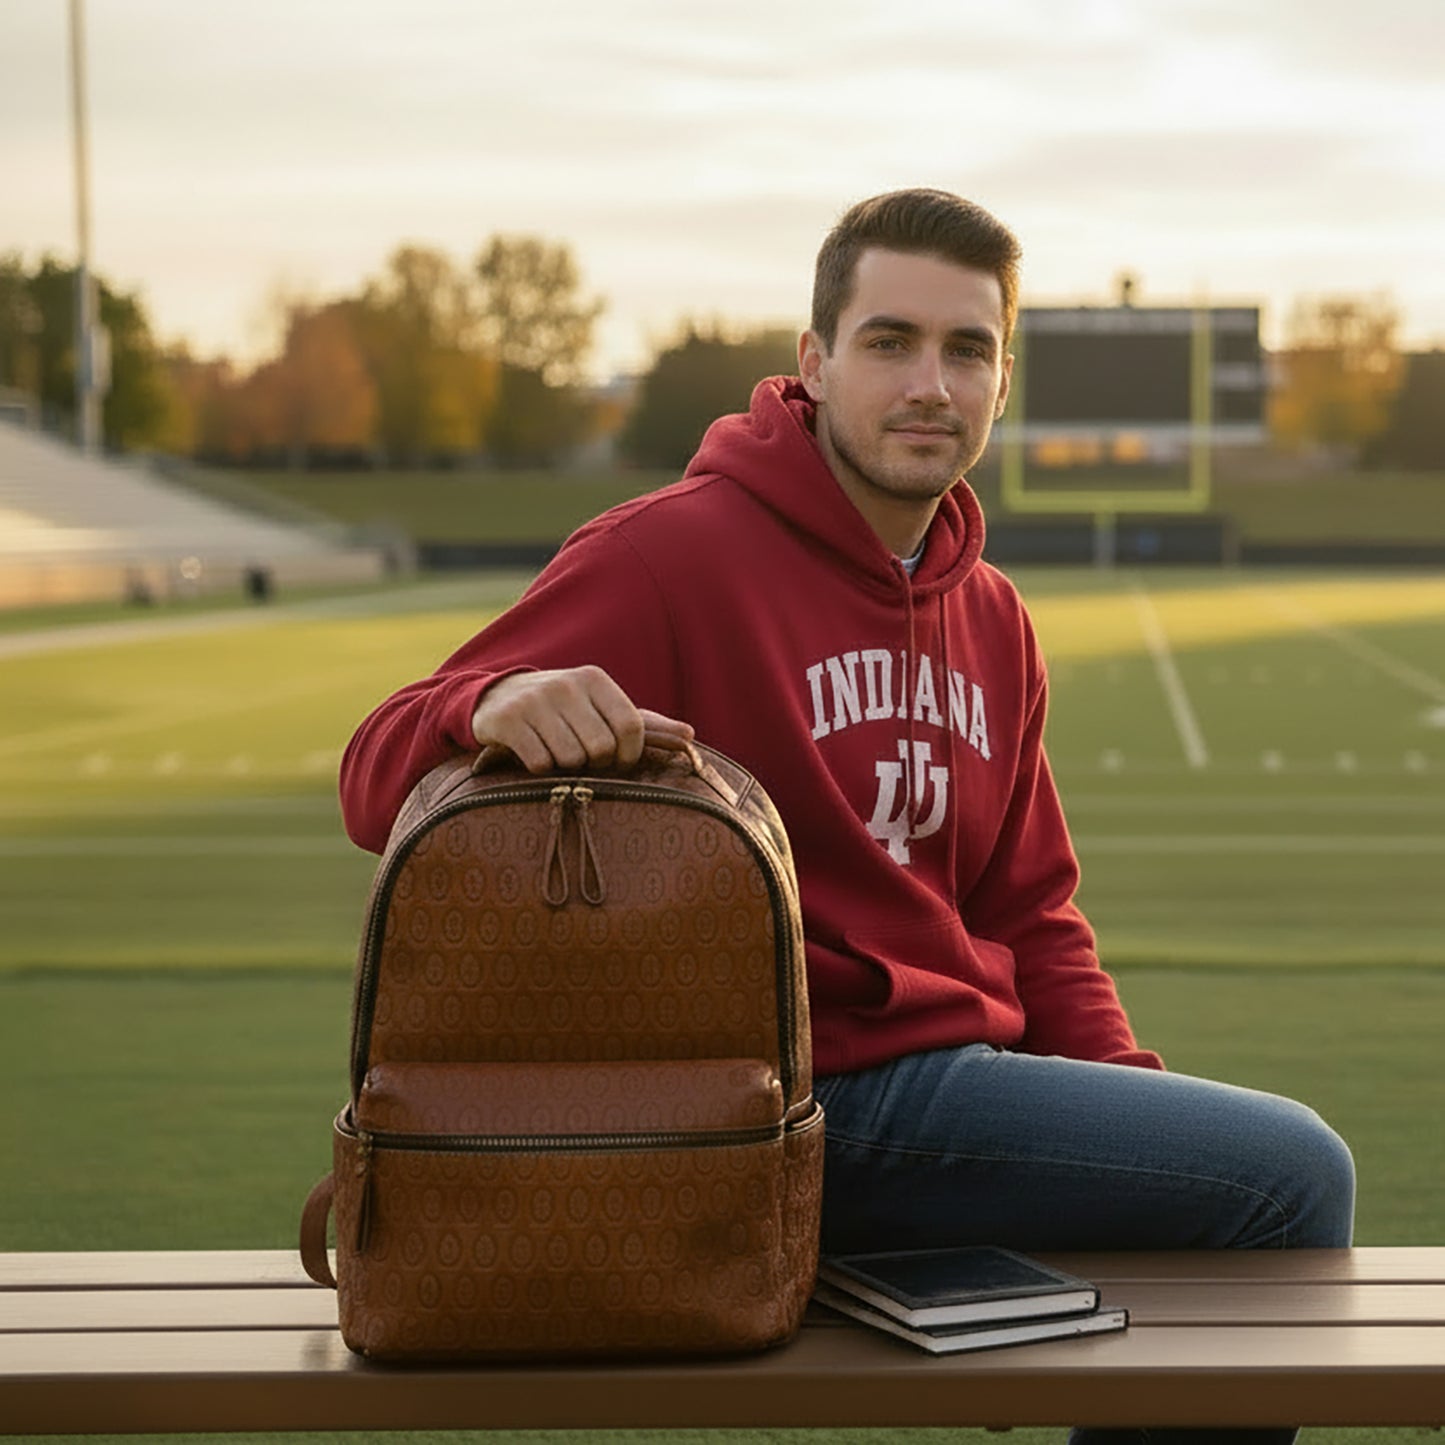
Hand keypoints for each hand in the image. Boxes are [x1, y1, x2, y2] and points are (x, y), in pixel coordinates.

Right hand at [471, 666, 694, 774]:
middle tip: (580, 757)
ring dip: (565, 767)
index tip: (618, 762)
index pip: (631, 727)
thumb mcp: (599, 707)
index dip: (629, 755)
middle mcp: (566, 685)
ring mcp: (535, 701)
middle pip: (601, 748)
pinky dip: (539, 769)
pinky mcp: (508, 720)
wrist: (496, 697)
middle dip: (594, 763)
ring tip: (555, 752)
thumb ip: (643, 723)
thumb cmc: (562, 710)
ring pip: (570, 759)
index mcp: (595, 679)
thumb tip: (691, 735)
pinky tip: (533, 754)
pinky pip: (539, 763)